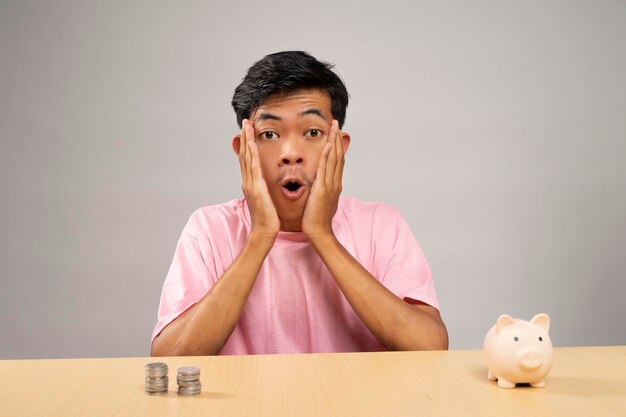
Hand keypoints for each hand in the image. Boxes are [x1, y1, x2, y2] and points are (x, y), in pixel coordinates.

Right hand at [238, 119, 279, 237]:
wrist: (264, 232)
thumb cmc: (268, 219)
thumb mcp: (266, 199)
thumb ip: (264, 189)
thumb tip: (266, 184)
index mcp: (250, 184)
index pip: (247, 159)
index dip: (247, 144)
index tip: (248, 131)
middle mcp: (247, 181)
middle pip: (244, 154)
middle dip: (244, 137)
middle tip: (245, 121)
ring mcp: (250, 184)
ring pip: (246, 157)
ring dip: (246, 140)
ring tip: (247, 125)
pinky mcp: (255, 188)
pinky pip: (253, 167)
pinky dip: (251, 153)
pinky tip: (251, 142)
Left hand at [302, 120, 344, 238]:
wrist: (318, 232)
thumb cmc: (316, 219)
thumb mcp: (319, 200)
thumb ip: (319, 189)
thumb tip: (317, 184)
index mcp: (333, 184)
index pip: (336, 161)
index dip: (337, 146)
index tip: (335, 133)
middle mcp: (334, 182)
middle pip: (338, 155)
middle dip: (337, 138)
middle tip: (337, 123)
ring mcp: (330, 185)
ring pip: (334, 159)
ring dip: (334, 141)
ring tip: (334, 127)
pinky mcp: (322, 189)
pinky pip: (325, 169)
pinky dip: (327, 156)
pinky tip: (328, 145)